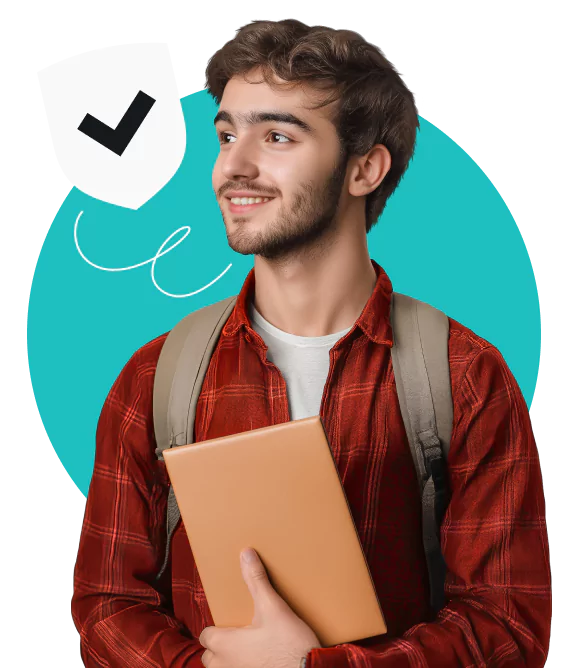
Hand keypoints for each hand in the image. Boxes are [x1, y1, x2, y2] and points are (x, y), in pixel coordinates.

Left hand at [199, 547, 321, 667]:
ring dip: (228, 660)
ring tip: (247, 649)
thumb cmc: (290, 645)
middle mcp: (225, 666)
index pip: (205, 635)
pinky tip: (259, 661)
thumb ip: (256, 580)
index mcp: (225, 645)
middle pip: (209, 656)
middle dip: (219, 646)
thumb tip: (246, 555)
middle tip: (238, 635)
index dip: (216, 627)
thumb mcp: (273, 607)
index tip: (229, 621)